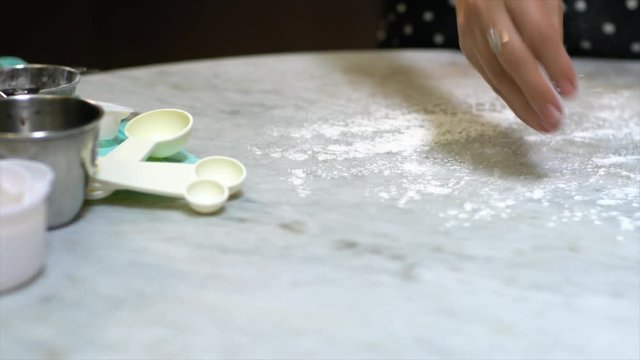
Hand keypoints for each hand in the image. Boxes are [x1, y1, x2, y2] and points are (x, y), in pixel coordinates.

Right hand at [455, 0, 576, 132]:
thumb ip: (548, 29)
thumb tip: (556, 75)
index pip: (537, 34)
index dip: (555, 64)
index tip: (571, 90)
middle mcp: (486, 14)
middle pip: (511, 60)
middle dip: (535, 92)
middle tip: (554, 118)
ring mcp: (471, 33)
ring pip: (496, 75)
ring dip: (521, 105)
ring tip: (544, 125)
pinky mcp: (467, 49)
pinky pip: (490, 78)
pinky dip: (509, 97)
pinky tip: (526, 112)